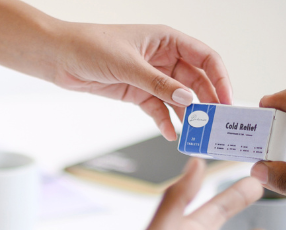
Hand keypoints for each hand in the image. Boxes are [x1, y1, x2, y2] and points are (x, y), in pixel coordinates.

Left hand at [48, 23, 231, 140]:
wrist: (59, 57)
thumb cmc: (91, 46)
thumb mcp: (129, 65)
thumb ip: (159, 84)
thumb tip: (187, 99)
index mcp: (167, 40)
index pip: (205, 57)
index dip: (220, 78)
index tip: (227, 100)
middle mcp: (163, 57)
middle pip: (195, 81)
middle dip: (206, 101)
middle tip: (214, 123)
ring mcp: (151, 76)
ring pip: (179, 97)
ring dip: (187, 114)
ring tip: (195, 133)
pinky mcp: (137, 92)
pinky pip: (159, 109)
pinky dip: (166, 121)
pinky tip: (171, 133)